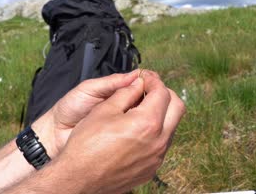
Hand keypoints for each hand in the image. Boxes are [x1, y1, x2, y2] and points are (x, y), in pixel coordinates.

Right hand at [44, 70, 185, 192]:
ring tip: (140, 109)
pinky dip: (155, 132)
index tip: (144, 77)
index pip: (162, 92)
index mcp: (147, 123)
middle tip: (148, 90)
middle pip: (177, 107)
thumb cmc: (86, 144)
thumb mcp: (104, 110)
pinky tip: (136, 130)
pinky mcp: (152, 168)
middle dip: (165, 94)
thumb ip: (126, 93)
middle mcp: (158, 141)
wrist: (78, 179)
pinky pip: (161, 144)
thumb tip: (138, 83)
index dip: (153, 80)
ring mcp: (157, 157)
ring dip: (161, 113)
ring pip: (171, 127)